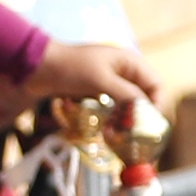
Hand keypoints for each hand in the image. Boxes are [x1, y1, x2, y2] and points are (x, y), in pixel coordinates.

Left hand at [17, 39, 166, 120]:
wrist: (36, 67)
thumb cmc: (70, 68)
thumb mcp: (101, 80)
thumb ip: (126, 94)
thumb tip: (146, 110)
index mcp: (128, 62)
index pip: (155, 84)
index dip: (158, 103)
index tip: (152, 123)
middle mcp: (122, 71)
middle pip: (143, 96)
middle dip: (141, 115)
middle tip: (136, 134)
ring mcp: (108, 82)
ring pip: (127, 105)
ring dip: (126, 119)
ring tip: (119, 133)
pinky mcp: (95, 93)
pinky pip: (112, 108)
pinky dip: (113, 119)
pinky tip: (107, 130)